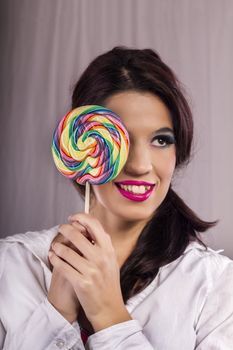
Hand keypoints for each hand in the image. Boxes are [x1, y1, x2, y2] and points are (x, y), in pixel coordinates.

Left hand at [48, 213, 131, 330]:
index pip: (95, 225)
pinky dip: (55, 259)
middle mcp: (101, 258)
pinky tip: (52, 256)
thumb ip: (102, 244)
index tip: (73, 217)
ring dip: (58, 246)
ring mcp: (91, 271)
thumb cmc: (108, 283)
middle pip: (78, 235)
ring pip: (67, 251)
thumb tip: (88, 227)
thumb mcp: (111, 260)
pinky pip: (63, 266)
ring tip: (55, 245)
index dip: (81, 217)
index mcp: (109, 250)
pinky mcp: (81, 283)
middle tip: (61, 228)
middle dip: (65, 229)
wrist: (109, 308)